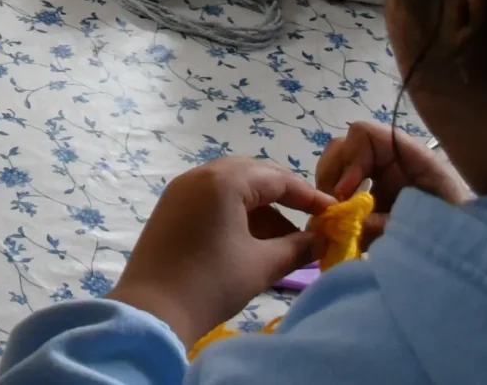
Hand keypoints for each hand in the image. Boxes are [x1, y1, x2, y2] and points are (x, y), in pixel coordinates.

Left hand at [110, 157, 328, 346]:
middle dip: (285, 197)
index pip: (277, 178)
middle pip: (253, 175)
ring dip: (261, 207)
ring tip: (286, 239)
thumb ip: (297, 248)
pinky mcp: (170, 207)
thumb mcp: (262, 265)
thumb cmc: (212, 283)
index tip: (334, 213)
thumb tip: (322, 240)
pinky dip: (237, 213)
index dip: (309, 196)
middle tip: (312, 220)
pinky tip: (254, 240)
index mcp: (224, 181)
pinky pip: (213, 198)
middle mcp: (200, 175)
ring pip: (232, 187)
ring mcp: (181, 190)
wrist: (152, 310)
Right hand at [314, 120, 469, 237]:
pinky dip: (338, 205)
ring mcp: (382, 177)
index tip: (345, 193)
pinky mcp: (378, 198)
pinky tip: (342, 226)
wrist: (474, 251)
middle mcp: (391, 160)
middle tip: (330, 206)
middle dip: (332, 174)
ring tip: (333, 218)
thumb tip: (349, 223)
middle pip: (345, 147)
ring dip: (331, 190)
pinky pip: (347, 191)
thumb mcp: (426, 225)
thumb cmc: (458, 229)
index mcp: (408, 155)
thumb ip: (388, 222)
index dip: (349, 159)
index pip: (363, 134)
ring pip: (340, 167)